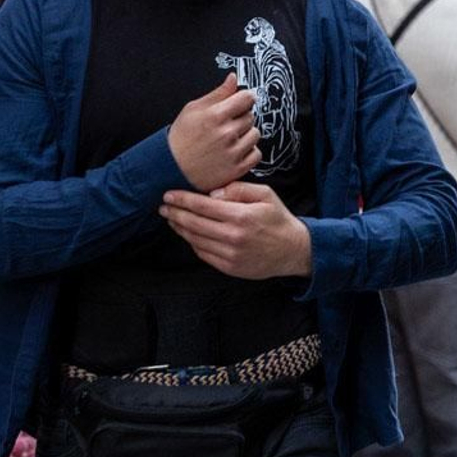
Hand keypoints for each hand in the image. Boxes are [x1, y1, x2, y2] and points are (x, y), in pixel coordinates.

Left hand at [160, 181, 311, 279]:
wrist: (293, 250)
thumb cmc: (278, 219)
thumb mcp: (265, 194)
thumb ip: (238, 189)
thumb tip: (212, 194)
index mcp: (241, 216)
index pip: (202, 206)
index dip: (182, 200)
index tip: (168, 195)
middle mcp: (234, 237)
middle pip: (194, 224)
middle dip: (175, 214)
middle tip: (163, 207)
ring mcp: (231, 255)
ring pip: (195, 240)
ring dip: (180, 229)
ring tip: (172, 219)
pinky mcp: (230, 268)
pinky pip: (204, 254)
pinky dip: (193, 243)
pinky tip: (188, 233)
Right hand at [167, 74, 259, 190]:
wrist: (171, 167)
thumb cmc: (180, 138)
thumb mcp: (193, 109)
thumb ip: (217, 93)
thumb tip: (233, 79)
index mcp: (215, 115)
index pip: (247, 98)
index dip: (244, 98)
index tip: (240, 101)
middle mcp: (226, 134)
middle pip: (251, 115)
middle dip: (240, 117)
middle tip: (225, 124)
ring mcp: (233, 152)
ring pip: (255, 134)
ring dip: (246, 134)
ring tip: (228, 138)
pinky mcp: (237, 168)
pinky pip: (256, 154)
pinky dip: (248, 151)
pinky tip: (234, 150)